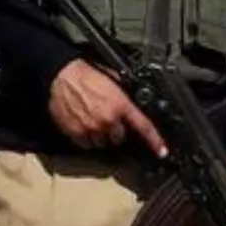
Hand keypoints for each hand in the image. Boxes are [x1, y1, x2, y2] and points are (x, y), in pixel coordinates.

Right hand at [48, 59, 166, 155]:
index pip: (143, 126)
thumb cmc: (87, 74)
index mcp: (121, 104)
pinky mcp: (76, 133)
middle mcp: (108, 120)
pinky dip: (87, 138)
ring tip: (95, 120)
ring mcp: (92, 128)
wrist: (63, 75)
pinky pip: (87, 144)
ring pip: (103, 143)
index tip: (162, 151)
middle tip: (109, 119)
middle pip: (120, 138)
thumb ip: (125, 97)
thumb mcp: (114, 80)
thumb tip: (133, 104)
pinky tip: (85, 124)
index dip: (155, 141)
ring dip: (102, 136)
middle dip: (117, 131)